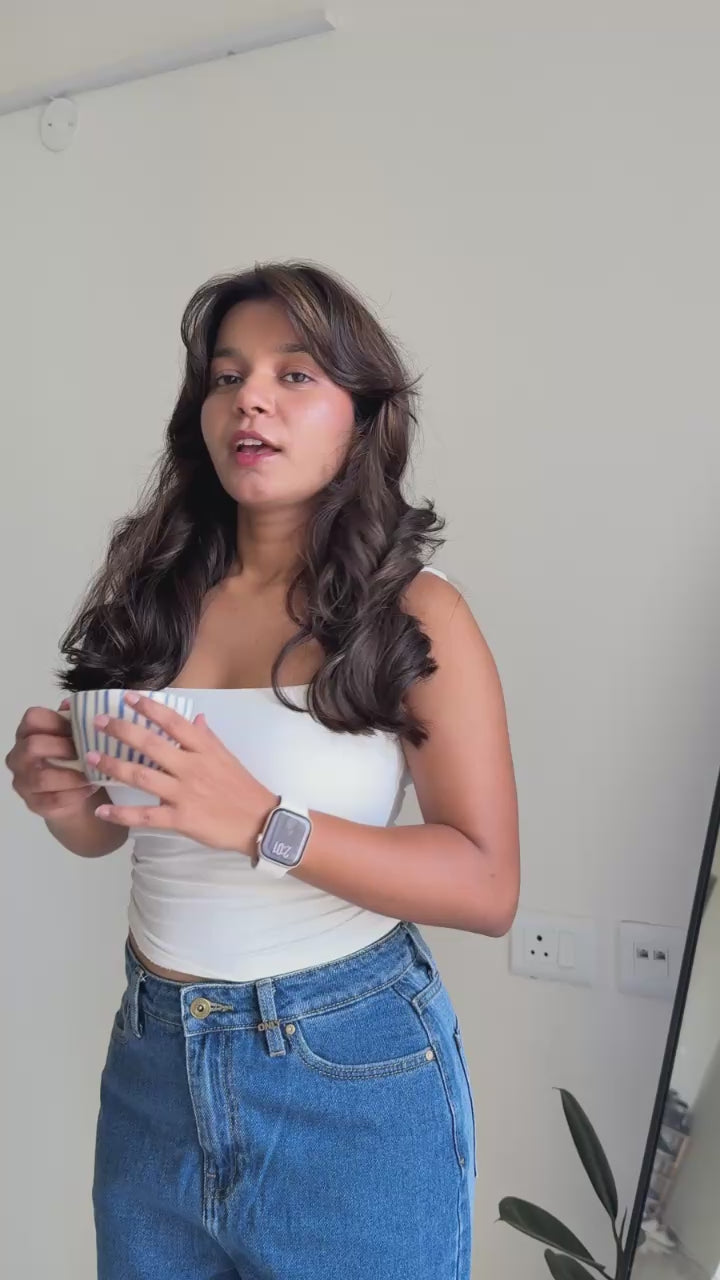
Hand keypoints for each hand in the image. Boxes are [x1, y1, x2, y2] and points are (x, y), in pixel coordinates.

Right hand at [5, 701, 100, 817]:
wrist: (73, 792)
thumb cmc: (73, 756)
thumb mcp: (74, 735)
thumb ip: (75, 720)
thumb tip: (76, 705)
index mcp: (27, 733)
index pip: (33, 718)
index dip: (57, 721)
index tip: (80, 728)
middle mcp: (18, 756)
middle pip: (33, 746)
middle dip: (63, 748)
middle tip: (88, 753)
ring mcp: (23, 781)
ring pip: (42, 777)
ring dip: (72, 776)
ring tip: (92, 774)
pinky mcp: (33, 804)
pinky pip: (53, 799)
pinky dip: (75, 794)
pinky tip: (90, 788)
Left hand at [86, 693, 277, 853]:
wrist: (260, 821)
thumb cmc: (243, 788)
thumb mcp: (227, 757)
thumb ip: (208, 738)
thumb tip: (196, 717)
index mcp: (204, 748)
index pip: (173, 722)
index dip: (149, 708)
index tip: (128, 698)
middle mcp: (191, 766)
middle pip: (150, 744)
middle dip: (121, 731)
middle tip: (98, 723)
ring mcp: (184, 793)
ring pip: (141, 775)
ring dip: (112, 766)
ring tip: (91, 758)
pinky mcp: (180, 818)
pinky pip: (145, 815)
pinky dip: (121, 814)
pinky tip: (102, 812)